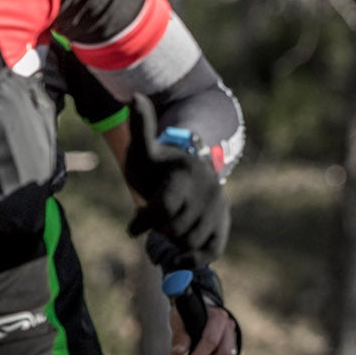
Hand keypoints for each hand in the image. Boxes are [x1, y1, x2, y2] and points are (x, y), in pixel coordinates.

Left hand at [122, 96, 228, 261]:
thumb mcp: (144, 149)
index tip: (132, 229)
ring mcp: (220, 208)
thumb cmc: (158, 166)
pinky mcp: (224, 224)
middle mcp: (210, 190)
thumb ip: (141, 127)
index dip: (144, 222)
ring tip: (169, 226)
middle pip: (174, 228)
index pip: (164, 208)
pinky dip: (192, 258)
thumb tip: (135, 96)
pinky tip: (179, 255)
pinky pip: (209, 252)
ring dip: (173, 240)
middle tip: (155, 220)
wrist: (188, 174)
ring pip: (189, 241)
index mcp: (188, 173)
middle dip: (160, 228)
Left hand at [170, 303, 239, 354]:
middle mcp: (229, 327)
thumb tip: (177, 353)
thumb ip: (180, 336)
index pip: (211, 340)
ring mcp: (233, 338)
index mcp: (217, 317)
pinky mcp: (232, 349)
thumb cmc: (188, 316)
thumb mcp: (180, 321)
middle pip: (225, 354)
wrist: (201, 311)